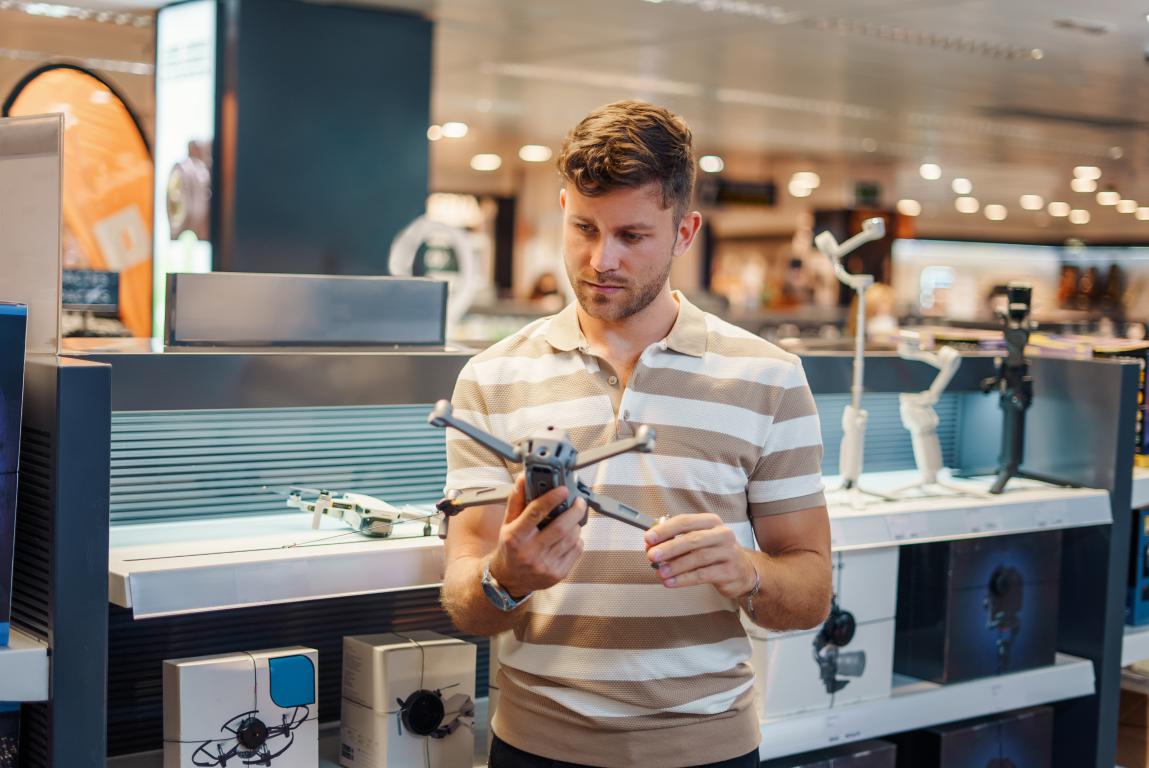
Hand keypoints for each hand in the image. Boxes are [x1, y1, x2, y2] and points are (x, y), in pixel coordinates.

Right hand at [488, 475, 585, 596]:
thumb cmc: (510, 549)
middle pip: (560, 527)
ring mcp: (545, 565)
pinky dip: (577, 540)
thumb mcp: (507, 523)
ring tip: (572, 519)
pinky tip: (570, 537)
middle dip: (575, 511)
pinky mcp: (558, 574)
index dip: (551, 499)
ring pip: (571, 539)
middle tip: (578, 502)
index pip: (535, 513)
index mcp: (516, 537)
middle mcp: (530, 552)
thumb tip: (523, 479)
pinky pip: (576, 551)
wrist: (509, 579)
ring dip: (576, 525)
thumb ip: (516, 500)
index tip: (563, 489)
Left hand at [645, 513, 756, 599]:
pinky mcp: (729, 571)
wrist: (743, 572)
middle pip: (691, 539)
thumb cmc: (714, 553)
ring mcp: (728, 552)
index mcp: (711, 521)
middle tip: (651, 556)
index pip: (685, 521)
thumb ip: (676, 540)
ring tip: (659, 572)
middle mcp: (722, 534)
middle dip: (668, 548)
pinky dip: (684, 579)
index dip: (665, 530)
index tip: (648, 538)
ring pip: (697, 558)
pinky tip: (670, 582)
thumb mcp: (699, 540)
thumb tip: (651, 545)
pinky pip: (702, 575)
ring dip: (675, 566)